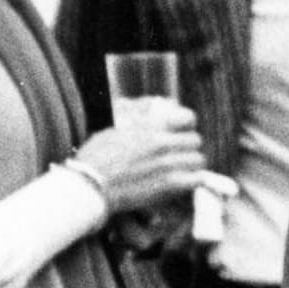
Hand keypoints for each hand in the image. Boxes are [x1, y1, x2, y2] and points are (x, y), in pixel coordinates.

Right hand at [73, 105, 205, 220]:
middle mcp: (162, 143)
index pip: (188, 117)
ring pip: (198, 159)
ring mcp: (168, 164)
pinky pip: (196, 178)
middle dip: (188, 146)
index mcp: (149, 126)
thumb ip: (138, 112)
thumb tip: (158, 101)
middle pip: (195, 140)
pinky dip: (192, 180)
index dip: (187, 124)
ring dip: (191, 163)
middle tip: (179, 153)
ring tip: (181, 168)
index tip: (182, 130)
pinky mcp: (169, 185)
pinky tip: (182, 181)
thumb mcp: (114, 126)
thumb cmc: (96, 156)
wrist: (90, 186)